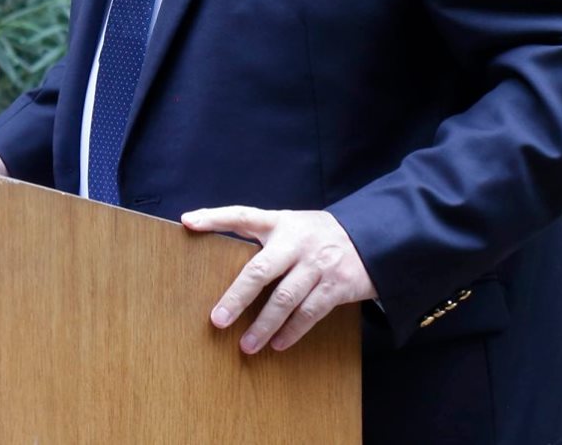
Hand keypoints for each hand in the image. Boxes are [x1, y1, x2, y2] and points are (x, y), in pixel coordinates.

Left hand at [181, 206, 376, 353]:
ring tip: (246, 345)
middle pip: (260, 270)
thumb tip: (219, 250)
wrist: (373, 238)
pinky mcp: (338, 286)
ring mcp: (318, 264)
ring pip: (285, 298)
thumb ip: (261, 235)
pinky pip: (310, 312)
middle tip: (218, 320)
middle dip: (237, 297)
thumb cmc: (318, 236)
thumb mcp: (291, 225)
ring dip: (264, 325)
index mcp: (280, 223)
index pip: (242, 215)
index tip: (188, 221)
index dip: (214, 217)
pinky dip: (293, 331)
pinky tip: (278, 344)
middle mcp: (296, 241)